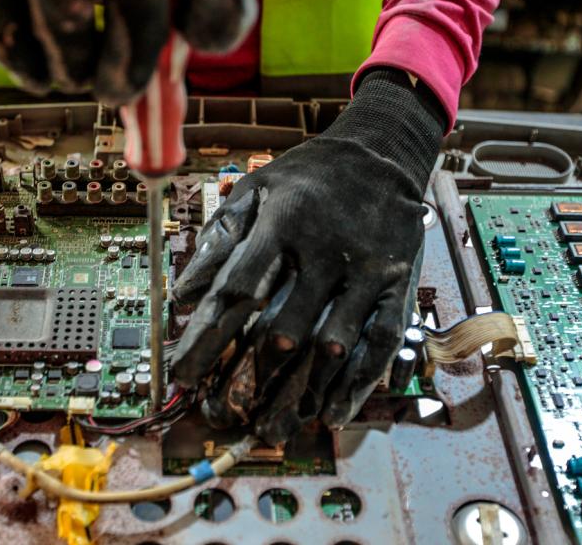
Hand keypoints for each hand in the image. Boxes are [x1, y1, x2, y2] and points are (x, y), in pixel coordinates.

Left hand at [170, 70, 446, 443]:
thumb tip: (184, 295)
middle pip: (284, 326)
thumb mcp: (256, 189)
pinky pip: (379, 341)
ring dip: (301, 393)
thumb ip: (219, 238)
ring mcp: (367, 268)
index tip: (182, 375)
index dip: (207, 338)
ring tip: (273, 429)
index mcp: (283, 222)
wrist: (382, 152)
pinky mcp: (398, 283)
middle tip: (225, 413)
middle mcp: (326, 248)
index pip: (238, 290)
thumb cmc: (307, 176)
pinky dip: (357, 383)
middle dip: (250, 377)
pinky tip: (334, 413)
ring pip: (332, 344)